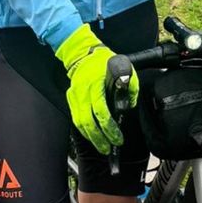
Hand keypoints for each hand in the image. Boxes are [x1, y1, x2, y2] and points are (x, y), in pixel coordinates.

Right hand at [55, 25, 138, 154]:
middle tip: (109, 148)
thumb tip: (131, 104)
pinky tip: (92, 136)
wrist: (84, 54)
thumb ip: (130, 86)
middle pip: (88, 121)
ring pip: (79, 123)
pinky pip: (76, 118)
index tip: (117, 138)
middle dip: (99, 138)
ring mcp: (74, 95)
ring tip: (102, 147)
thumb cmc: (105, 61)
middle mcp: (82, 91)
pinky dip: (84, 130)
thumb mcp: (125, 68)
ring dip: (91, 137)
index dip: (109, 127)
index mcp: (95, 83)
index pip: (100, 110)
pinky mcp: (70, 98)